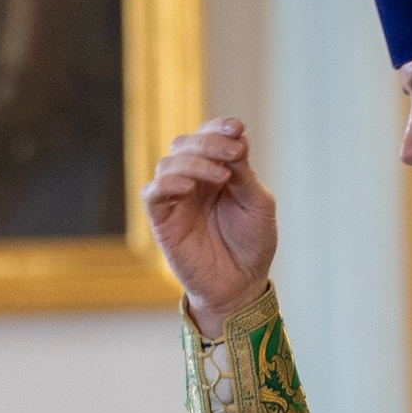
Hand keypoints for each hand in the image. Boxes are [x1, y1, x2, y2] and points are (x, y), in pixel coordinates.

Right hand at [144, 117, 278, 329]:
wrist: (242, 286)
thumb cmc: (252, 245)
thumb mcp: (259, 205)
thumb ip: (245, 174)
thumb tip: (236, 140)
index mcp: (217, 171)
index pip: (208, 135)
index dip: (219, 127)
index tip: (237, 128)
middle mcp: (193, 180)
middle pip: (185, 143)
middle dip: (209, 142)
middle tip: (234, 152)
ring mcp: (176, 200)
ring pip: (168, 163)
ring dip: (195, 162)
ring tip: (222, 176)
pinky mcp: (162, 221)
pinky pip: (152, 193)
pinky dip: (167, 184)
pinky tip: (190, 187)